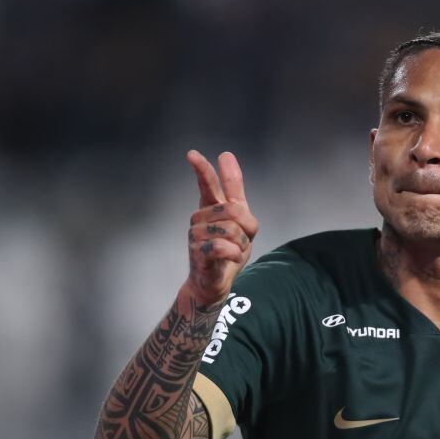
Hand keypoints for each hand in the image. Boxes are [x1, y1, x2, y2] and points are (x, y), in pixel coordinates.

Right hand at [184, 150, 259, 305]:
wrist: (215, 284)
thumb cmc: (228, 252)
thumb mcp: (241, 222)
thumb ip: (236, 193)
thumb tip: (226, 156)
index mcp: (211, 209)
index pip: (206, 184)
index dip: (202, 169)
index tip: (191, 154)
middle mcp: (199, 218)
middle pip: (235, 210)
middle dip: (247, 228)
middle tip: (243, 241)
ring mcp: (196, 235)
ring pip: (232, 230)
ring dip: (242, 245)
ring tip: (233, 253)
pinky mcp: (197, 253)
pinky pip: (222, 246)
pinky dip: (234, 254)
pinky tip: (230, 259)